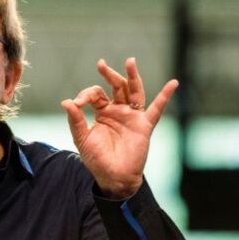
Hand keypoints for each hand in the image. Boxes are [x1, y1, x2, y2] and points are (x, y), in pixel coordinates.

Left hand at [61, 58, 177, 198]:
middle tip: (101, 64)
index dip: (86, 95)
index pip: (96, 94)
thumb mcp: (82, 139)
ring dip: (132, 77)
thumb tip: (66, 102)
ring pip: (134, 91)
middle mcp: (119, 111)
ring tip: (130, 62)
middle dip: (109, 75)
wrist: (113, 178)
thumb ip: (76, 120)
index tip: (77, 104)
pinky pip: (157, 109)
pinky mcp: (144, 125)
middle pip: (116, 87)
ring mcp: (132, 116)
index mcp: (103, 112)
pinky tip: (173, 83)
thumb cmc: (97, 159)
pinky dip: (165, 96)